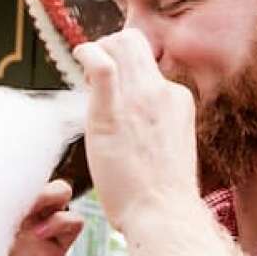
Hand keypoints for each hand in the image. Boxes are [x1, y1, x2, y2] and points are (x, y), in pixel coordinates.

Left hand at [7, 179, 85, 255]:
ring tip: (27, 215)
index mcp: (4, 200)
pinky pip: (74, 220)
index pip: (17, 173)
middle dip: (34, 180)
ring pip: (62, 191)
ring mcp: (44, 224)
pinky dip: (60, 221)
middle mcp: (26, 209)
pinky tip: (38, 233)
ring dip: (48, 196)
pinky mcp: (58, 244)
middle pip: (42, 175)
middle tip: (18, 196)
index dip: (13, 172)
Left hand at [73, 29, 198, 236]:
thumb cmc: (161, 195)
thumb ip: (155, 125)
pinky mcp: (114, 113)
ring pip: (120, 44)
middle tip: (94, 72)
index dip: (125, 66)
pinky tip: (79, 57)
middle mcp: (161, 92)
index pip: (148, 64)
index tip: (112, 82)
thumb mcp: (169, 147)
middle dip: (109, 47)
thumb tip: (135, 121)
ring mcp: (139, 99)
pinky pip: (102, 66)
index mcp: (177, 99)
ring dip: (97, 50)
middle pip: (135, 42)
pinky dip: (87, 53)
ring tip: (85, 72)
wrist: (163, 213)